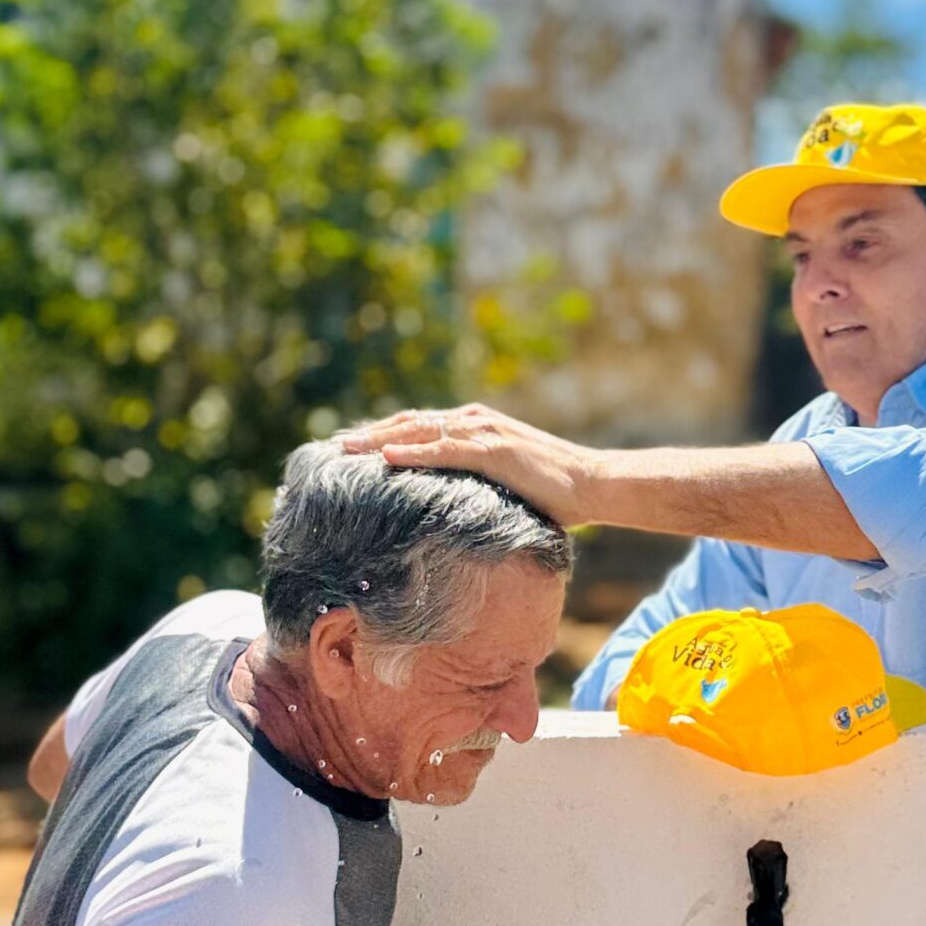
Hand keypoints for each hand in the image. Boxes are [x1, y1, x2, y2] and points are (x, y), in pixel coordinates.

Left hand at [343, 406, 600, 527]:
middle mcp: (475, 421)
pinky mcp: (494, 450)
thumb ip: (475, 482)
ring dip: (379, 439)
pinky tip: (386, 457)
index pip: (418, 425)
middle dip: (369, 434)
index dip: (382, 433)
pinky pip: (444, 450)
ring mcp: (484, 433)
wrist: (592, 483)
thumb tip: (447, 505)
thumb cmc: (553, 492)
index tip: (351, 446)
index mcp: (475, 426)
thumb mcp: (504, 483)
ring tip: (346, 449)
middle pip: (410, 423)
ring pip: (420, 431)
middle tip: (334, 446)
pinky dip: (413, 452)